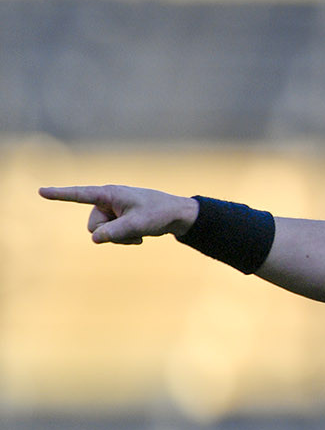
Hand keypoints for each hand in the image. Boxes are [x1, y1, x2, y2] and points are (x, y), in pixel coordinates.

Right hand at [39, 185, 198, 244]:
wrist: (178, 215)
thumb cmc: (159, 214)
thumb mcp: (137, 225)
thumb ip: (114, 232)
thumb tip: (94, 239)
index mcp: (109, 194)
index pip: (80, 194)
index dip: (60, 194)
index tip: (41, 191)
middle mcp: (107, 201)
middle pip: (93, 226)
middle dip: (111, 233)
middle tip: (135, 229)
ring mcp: (112, 210)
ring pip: (102, 234)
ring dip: (120, 238)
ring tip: (139, 232)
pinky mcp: (118, 219)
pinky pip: (111, 235)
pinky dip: (125, 238)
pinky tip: (140, 235)